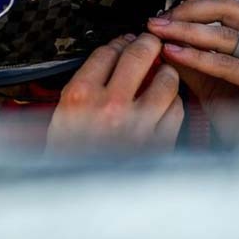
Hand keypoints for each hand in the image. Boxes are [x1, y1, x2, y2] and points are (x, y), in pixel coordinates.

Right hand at [46, 33, 183, 153]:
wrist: (78, 197)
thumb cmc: (68, 157)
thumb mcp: (62, 113)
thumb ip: (86, 83)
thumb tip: (111, 57)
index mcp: (81, 96)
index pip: (107, 52)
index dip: (120, 41)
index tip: (125, 40)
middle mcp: (111, 107)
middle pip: (139, 55)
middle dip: (148, 43)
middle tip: (151, 42)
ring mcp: (138, 125)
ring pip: (166, 80)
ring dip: (166, 71)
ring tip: (162, 71)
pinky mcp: (159, 143)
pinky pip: (177, 109)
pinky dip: (174, 101)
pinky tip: (166, 101)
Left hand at [147, 0, 238, 142]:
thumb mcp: (208, 77)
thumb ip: (189, 53)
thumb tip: (159, 34)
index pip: (225, 5)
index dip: (190, 7)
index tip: (162, 15)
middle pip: (227, 9)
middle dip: (186, 14)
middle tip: (156, 22)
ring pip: (224, 36)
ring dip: (186, 32)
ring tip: (159, 34)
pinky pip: (227, 64)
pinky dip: (197, 57)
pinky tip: (174, 53)